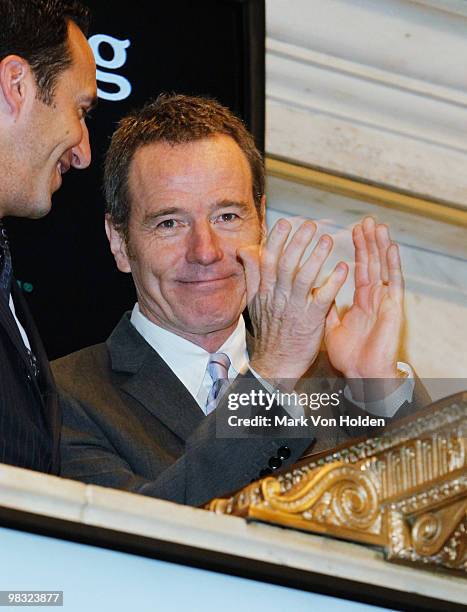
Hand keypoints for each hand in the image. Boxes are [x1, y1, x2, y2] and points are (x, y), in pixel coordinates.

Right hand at [238, 218, 347, 389]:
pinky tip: (343, 269)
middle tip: (311, 225)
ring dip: (316, 257)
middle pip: (286, 264)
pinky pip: (323, 298)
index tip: (286, 223)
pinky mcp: (311, 320)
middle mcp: (278, 296)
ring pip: (304, 278)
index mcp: (265, 290)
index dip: (276, 240)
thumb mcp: (253, 300)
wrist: (275, 363)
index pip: (268, 259)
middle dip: (298, 242)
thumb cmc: (268, 330)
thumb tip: (247, 249)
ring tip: (327, 240)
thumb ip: (253, 273)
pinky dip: (333, 282)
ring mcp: (295, 308)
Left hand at [324, 217, 403, 382]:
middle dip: (369, 242)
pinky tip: (391, 247)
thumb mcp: (331, 327)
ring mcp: (384, 301)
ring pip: (383, 268)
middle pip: (372, 264)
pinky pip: (393, 283)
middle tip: (366, 220)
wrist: (361, 375)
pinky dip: (392, 265)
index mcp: (361, 301)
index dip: (358, 250)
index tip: (355, 231)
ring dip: (381, 246)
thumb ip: (327, 307)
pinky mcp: (393, 308)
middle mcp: (374, 298)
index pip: (360, 269)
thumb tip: (319, 291)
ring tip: (378, 226)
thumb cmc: (349, 356)